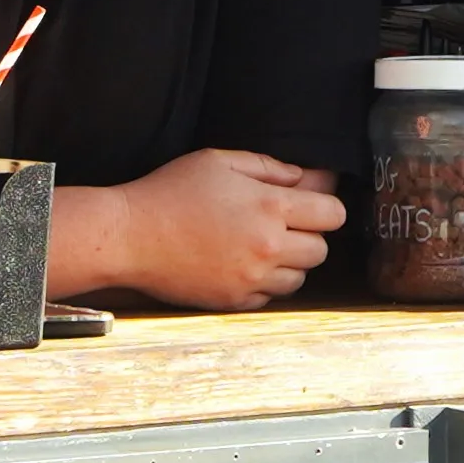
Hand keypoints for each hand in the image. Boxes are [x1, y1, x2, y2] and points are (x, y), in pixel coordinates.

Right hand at [62, 152, 346, 310]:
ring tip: (258, 247)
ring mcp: (251, 278)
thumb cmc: (169, 192)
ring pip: (299, 278)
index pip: (334, 215)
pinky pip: (268, 297)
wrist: (129, 236)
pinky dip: (261, 284)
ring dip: (288, 263)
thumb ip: (267, 167)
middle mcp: (268, 246)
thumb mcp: (218, 161)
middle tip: (281, 226)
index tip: (309, 206)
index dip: (325, 208)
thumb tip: (302, 179)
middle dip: (307, 236)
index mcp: (270, 207)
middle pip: (321, 250)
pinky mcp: (233, 301)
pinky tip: (238, 265)